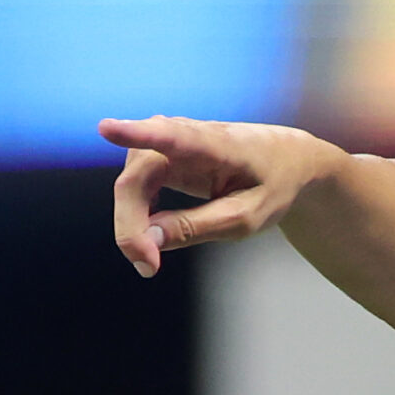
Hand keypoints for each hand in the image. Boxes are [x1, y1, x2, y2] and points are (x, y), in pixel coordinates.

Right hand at [99, 116, 340, 276]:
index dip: (138, 134)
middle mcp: (186, 135)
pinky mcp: (161, 155)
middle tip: (146, 265)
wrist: (288, 160)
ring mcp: (169, 142)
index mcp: (219, 145)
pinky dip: (137, 215)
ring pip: (131, 182)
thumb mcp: (247, 217)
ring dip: (132, 221)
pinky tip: (153, 234)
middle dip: (131, 223)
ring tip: (151, 257)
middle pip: (138, 177)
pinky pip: (136, 186)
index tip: (105, 128)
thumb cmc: (272, 185)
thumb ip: (198, 227)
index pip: (174, 136)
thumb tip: (148, 239)